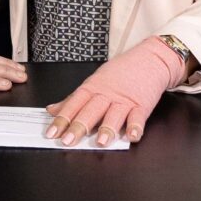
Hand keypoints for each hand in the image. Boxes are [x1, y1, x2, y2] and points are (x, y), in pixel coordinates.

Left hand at [45, 37, 185, 146]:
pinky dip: (136, 127)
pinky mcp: (142, 104)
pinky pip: (138, 117)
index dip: (62, 119)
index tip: (52, 133)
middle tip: (68, 141)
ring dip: (107, 128)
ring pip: (114, 114)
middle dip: (79, 126)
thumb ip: (73, 99)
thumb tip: (52, 110)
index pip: (74, 104)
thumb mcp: (94, 81)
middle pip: (91, 111)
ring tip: (101, 141)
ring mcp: (124, 100)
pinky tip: (132, 136)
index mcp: (93, 88)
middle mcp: (107, 94)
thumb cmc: (121, 72)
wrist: (149, 59)